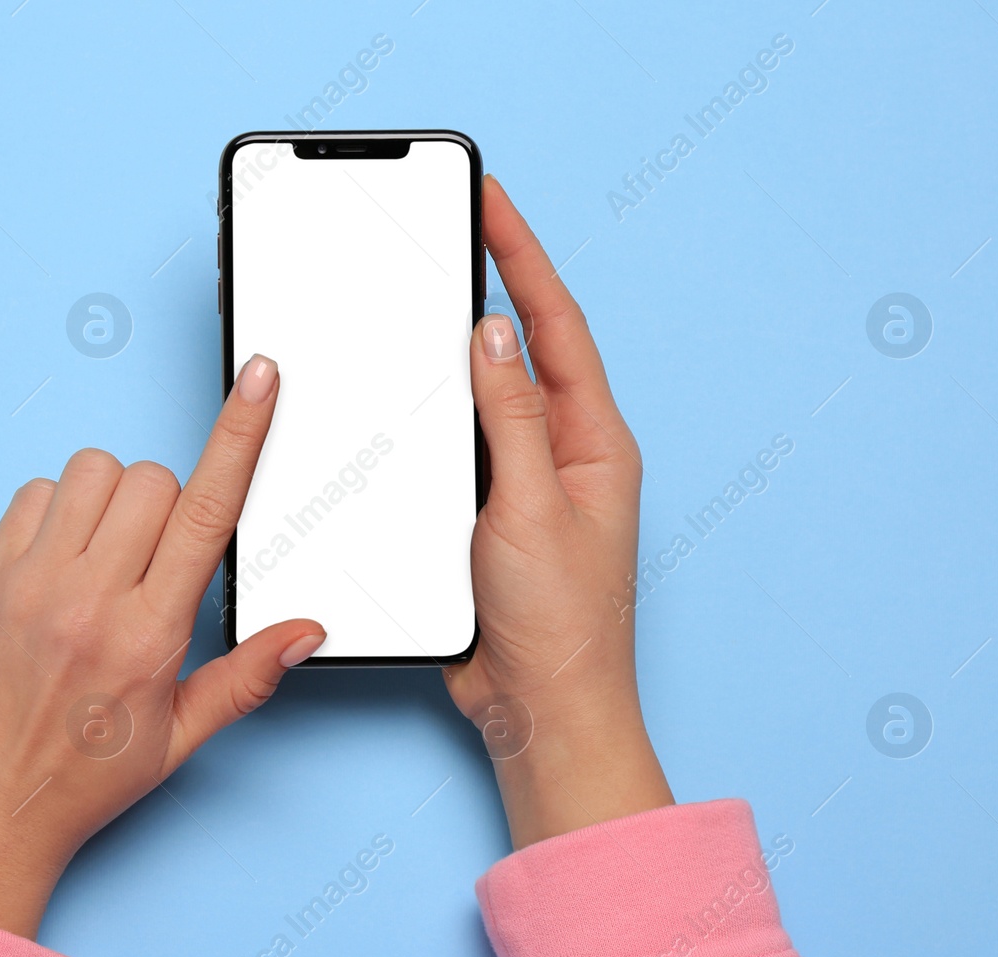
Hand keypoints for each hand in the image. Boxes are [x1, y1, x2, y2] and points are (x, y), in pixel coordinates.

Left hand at [0, 355, 324, 938]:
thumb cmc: (80, 783)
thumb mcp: (180, 740)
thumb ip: (248, 677)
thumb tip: (306, 631)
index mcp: (150, 637)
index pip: (208, 512)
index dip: (240, 436)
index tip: (259, 380)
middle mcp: (91, 600)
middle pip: (153, 481)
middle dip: (169, 502)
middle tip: (153, 559)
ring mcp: (30, 585)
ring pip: (91, 472)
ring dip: (113, 495)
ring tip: (104, 552)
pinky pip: (31, 495)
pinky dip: (55, 509)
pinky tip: (58, 559)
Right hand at [446, 176, 672, 849]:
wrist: (541, 712)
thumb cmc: (560, 627)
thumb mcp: (533, 510)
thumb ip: (511, 419)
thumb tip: (492, 335)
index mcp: (593, 443)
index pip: (554, 327)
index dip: (521, 258)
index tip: (491, 203)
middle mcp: (561, 454)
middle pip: (522, 350)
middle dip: (491, 284)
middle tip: (455, 229)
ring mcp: (521, 484)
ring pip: (483, 397)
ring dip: (454, 350)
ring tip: (425, 294)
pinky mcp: (484, 516)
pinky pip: (455, 447)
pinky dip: (430, 414)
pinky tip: (404, 398)